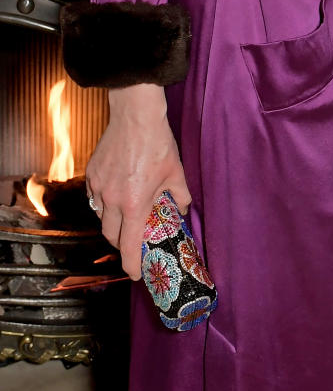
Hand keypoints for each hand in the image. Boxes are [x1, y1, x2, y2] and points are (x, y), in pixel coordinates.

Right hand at [85, 84, 191, 278]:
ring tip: (127, 213)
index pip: (129, 246)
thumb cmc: (158, 144)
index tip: (136, 274)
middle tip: (133, 241)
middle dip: (122, 243)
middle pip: (111, 236)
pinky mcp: (91, 174)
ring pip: (101, 217)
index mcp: (135, 204)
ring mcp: (99, 187)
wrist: (135, 116)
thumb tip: (183, 209)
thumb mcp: (176, 173)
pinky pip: (94, 198)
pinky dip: (103, 202)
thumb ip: (180, 196)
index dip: (131, 265)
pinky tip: (116, 194)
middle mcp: (113, 200)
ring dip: (113, 222)